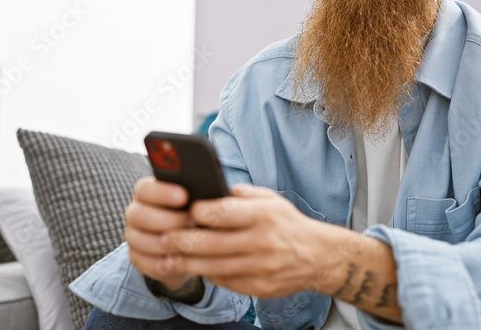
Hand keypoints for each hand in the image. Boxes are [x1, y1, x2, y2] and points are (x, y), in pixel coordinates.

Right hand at [123, 177, 197, 290]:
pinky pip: (143, 262)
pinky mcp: (136, 257)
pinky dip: (161, 263)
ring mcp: (133, 236)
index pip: (144, 189)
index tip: (184, 196)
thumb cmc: (195, 215)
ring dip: (164, 244)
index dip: (162, 193)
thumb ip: (195, 193)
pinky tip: (178, 261)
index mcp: (146, 193)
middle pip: (138, 215)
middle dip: (167, 220)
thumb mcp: (197, 202)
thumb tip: (202, 189)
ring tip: (188, 245)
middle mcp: (135, 213)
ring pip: (138, 240)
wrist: (190, 243)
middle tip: (192, 223)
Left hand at [160, 184, 328, 298]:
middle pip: (211, 243)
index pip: (222, 212)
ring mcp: (261, 267)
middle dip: (181, 240)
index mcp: (264, 215)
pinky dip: (207, 274)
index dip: (198, 212)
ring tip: (168, 256)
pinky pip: (225, 281)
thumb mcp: (269, 199)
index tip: (184, 211)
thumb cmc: (286, 223)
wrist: (318, 256)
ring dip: (186, 262)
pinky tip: (194, 266)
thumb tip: (207, 192)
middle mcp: (262, 242)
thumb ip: (239, 195)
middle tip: (163, 236)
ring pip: (213, 267)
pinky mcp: (259, 287)